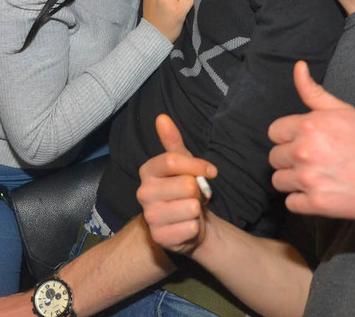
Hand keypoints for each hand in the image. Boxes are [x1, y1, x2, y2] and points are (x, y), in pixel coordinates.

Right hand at [137, 114, 216, 254]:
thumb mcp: (182, 163)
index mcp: (147, 171)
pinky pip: (191, 227)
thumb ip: (172, 140)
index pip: (172, 160)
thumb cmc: (185, 189)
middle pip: (186, 185)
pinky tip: (187, 225)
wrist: (188, 223)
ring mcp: (150, 216)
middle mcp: (143, 193)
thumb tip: (162, 118)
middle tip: (195, 195)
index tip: (211, 171)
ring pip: (191, 207)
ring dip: (198, 210)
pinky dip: (195, 227)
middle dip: (199, 191)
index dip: (197, 166)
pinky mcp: (160, 237)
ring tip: (190, 210)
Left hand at [268, 61, 354, 219]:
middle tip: (314, 159)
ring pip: (278, 180)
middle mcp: (304, 152)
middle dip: (290, 158)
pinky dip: (302, 200)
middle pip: (274, 157)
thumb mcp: (342, 109)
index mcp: (308, 126)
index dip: (288, 136)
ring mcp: (309, 179)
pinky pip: (290, 203)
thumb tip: (298, 66)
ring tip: (315, 176)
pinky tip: (318, 191)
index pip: (274, 132)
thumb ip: (313, 91)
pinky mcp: (316, 204)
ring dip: (293, 180)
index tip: (305, 141)